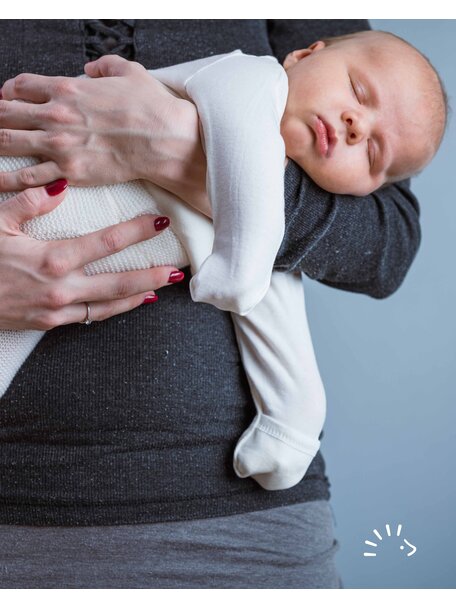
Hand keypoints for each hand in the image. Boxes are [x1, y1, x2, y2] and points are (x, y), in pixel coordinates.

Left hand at [0, 55, 205, 202]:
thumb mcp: (130, 72)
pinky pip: (29, 177)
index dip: (9, 91)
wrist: (166, 141)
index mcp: (67, 88)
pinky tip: (3, 180)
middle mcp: (56, 115)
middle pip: (6, 113)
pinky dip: (12, 178)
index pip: (20, 86)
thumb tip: (92, 67)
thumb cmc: (151, 108)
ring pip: (7, 143)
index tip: (8, 99)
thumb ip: (105, 65)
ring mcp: (59, 145)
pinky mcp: (69, 172)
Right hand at [0, 182, 182, 329]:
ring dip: (139, 295)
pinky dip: (114, 310)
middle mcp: (61, 287)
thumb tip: (62, 185)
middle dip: (151, 273)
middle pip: (118, 281)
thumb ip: (29, 202)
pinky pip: (90, 317)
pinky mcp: (49, 324)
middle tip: (178, 268)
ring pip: (109, 304)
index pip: (105, 243)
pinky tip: (130, 303)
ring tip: (164, 286)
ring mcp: (57, 310)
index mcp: (51, 258)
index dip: (135, 232)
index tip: (158, 222)